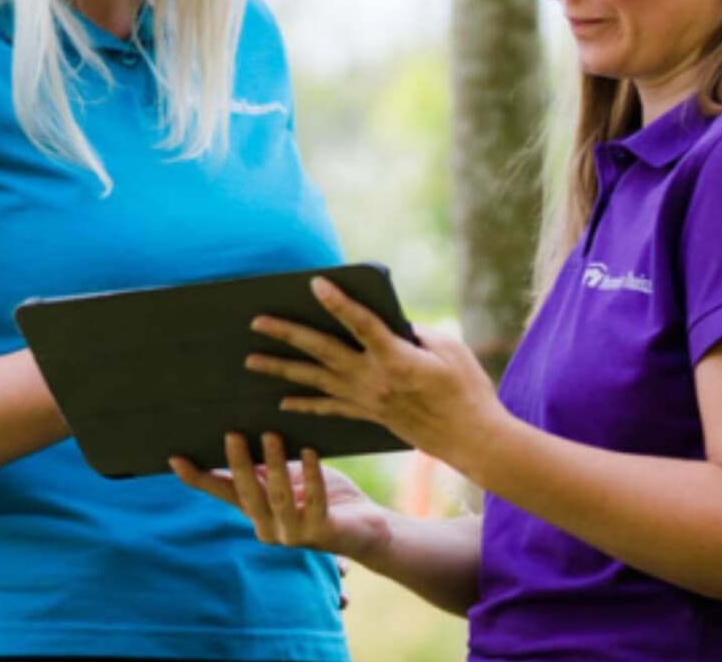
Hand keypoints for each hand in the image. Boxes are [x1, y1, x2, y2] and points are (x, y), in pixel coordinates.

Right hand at [170, 432, 388, 565]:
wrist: (365, 529)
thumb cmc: (324, 496)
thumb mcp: (289, 478)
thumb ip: (265, 467)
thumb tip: (238, 434)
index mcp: (256, 511)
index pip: (222, 492)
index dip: (199, 478)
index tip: (175, 458)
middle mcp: (268, 527)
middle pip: (247, 494)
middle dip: (239, 464)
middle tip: (233, 434)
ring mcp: (293, 534)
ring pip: (278, 498)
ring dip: (275, 465)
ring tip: (272, 435)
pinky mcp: (321, 533)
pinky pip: (314, 502)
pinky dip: (312, 476)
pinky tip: (311, 453)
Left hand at [242, 276, 510, 472]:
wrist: (469, 437)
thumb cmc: (467, 389)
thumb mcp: (450, 350)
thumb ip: (416, 333)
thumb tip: (390, 325)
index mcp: (396, 358)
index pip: (360, 323)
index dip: (337, 302)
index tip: (314, 284)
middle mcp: (374, 379)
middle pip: (323, 351)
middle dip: (288, 334)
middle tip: (257, 321)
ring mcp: (368, 399)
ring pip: (316, 381)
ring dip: (282, 369)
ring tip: (251, 360)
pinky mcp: (369, 414)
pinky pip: (329, 408)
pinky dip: (305, 404)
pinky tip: (282, 400)